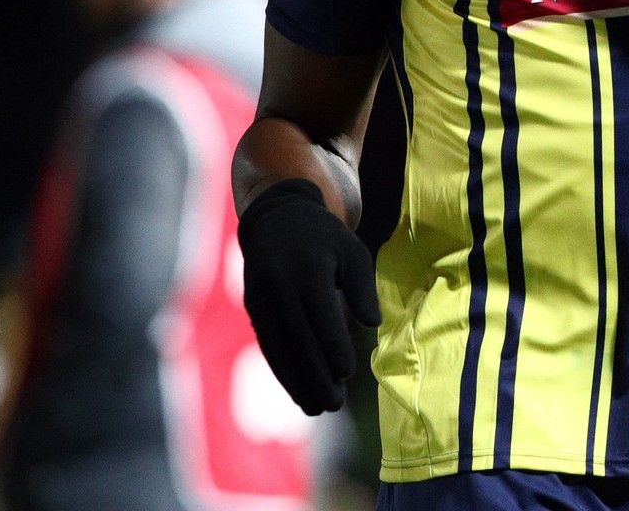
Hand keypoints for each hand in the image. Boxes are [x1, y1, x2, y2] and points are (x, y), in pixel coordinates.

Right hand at [237, 178, 380, 413]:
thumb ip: (363, 287)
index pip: (321, 317)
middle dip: (316, 375)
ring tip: (316, 408)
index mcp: (309, 272)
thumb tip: (373, 323)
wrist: (277, 219)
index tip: (347, 372)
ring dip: (297, 382)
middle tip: (334, 405)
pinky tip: (296, 390)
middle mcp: (281, 289)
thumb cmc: (326, 239)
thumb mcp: (351, 251)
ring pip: (280, 349)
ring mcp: (263, 300)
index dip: (333, 346)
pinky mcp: (254, 309)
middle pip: (299, 340)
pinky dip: (282, 370)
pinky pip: (269, 345)